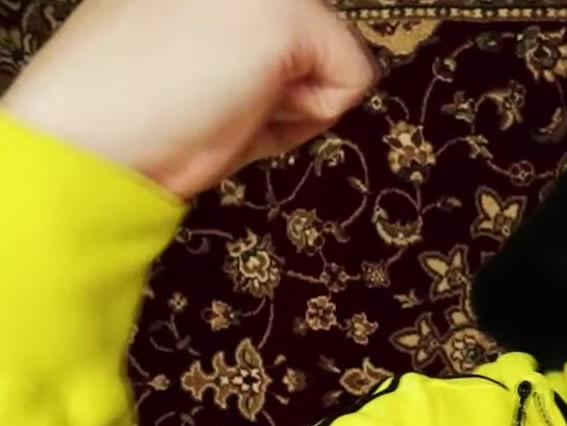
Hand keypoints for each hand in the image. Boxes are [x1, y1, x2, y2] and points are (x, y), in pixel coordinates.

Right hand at [0, 0, 378, 199]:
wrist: (86, 139)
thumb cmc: (128, 110)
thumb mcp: (187, 41)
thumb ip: (238, 34)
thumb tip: (293, 59)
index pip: (285, 22)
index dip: (267, 68)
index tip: (219, 84)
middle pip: (313, 37)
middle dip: (282, 82)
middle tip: (214, 96)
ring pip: (333, 55)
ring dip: (290, 101)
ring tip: (222, 104)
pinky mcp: (289, 16)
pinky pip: (351, 80)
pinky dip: (307, 117)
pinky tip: (244, 111)